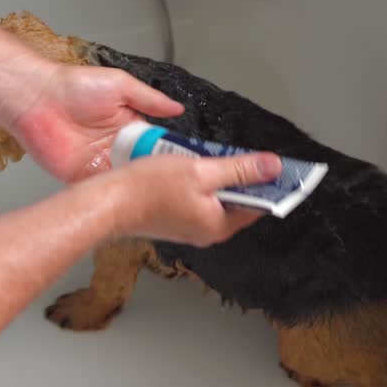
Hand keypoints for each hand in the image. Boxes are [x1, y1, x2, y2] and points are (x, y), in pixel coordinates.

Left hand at [12, 64, 183, 182]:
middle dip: (157, 175)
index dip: (170, 154)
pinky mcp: (82, 178)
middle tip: (173, 182)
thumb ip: (150, 99)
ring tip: (154, 191)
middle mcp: (117, 146)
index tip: (185, 163)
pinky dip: (113, 195)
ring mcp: (101, 164)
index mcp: (130, 126)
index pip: (157, 145)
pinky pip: (102, 191)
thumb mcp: (121, 85)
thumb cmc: (73, 86)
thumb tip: (178, 107)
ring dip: (137, 187)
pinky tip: (125, 195)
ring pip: (126, 183)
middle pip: (144, 167)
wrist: (37, 99)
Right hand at [85, 151, 283, 246]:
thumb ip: (239, 170)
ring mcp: (189, 227)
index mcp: (219, 225)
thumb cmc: (149, 188)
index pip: (258, 206)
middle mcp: (207, 232)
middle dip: (240, 177)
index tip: (278, 168)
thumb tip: (273, 167)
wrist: (108, 202)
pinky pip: (197, 199)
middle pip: (237, 202)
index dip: (270, 185)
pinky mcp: (174, 220)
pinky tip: (190, 165)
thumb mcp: (202, 171)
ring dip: (218, 177)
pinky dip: (200, 182)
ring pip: (216, 199)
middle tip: (239, 154)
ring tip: (210, 156)